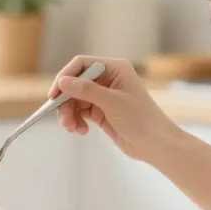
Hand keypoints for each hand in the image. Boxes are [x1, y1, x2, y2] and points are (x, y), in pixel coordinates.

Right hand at [49, 56, 180, 161]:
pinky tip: (81, 131)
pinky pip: (80, 112)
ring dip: (69, 114)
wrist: (156, 145)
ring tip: (73, 129)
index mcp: (115, 68)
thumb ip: (87, 91)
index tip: (54, 94)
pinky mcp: (101, 111)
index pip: (82, 64)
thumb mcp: (113, 103)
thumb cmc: (142, 120)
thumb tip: (63, 81)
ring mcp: (104, 96)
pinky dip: (76, 121)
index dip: (65, 76)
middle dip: (66, 102)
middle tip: (64, 120)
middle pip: (75, 83)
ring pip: (75, 100)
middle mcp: (108, 79)